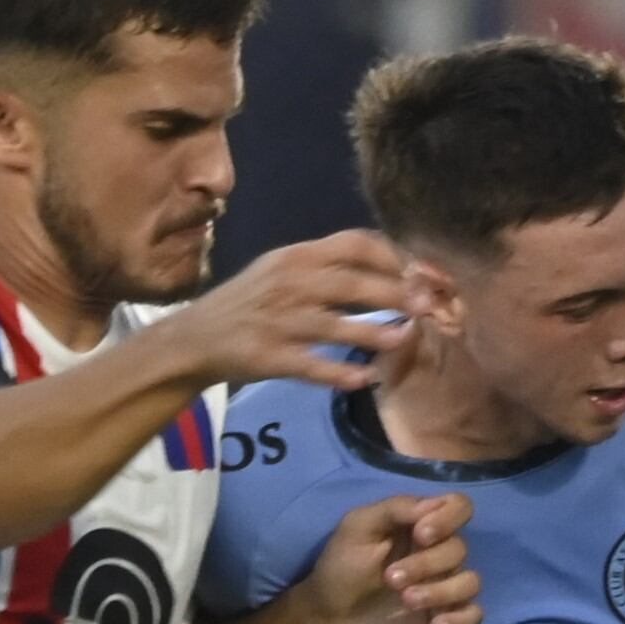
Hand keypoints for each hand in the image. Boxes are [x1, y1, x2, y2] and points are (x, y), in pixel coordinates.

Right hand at [157, 229, 411, 391]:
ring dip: (375, 332)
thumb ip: (328, 266)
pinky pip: (311, 366)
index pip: (355, 244)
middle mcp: (290, 283)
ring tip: (406, 338)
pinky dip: (340, 373)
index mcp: (298, 256)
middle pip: (352, 282)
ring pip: (335, 324)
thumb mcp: (283, 270)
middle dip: (396, 293)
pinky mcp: (269, 356)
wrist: (195, 338)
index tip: (422, 275)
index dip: (395, 257)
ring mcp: (280, 321)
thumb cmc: (251, 302)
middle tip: (429, 306)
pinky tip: (365, 379)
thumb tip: (388, 267)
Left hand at [288, 493, 482, 623]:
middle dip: (426, 564)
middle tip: (390, 579)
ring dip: (441, 592)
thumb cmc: (342, 566)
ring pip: (470, 582)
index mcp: (422, 525)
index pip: (459, 507)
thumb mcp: (358, 527)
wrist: (330, 617)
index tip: (421, 534)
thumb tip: (434, 504)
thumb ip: (395, 508)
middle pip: (460, 548)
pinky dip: (460, 619)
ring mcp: (445, 586)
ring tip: (406, 601)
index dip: (449, 518)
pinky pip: (474, 615)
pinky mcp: (446, 617)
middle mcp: (439, 552)